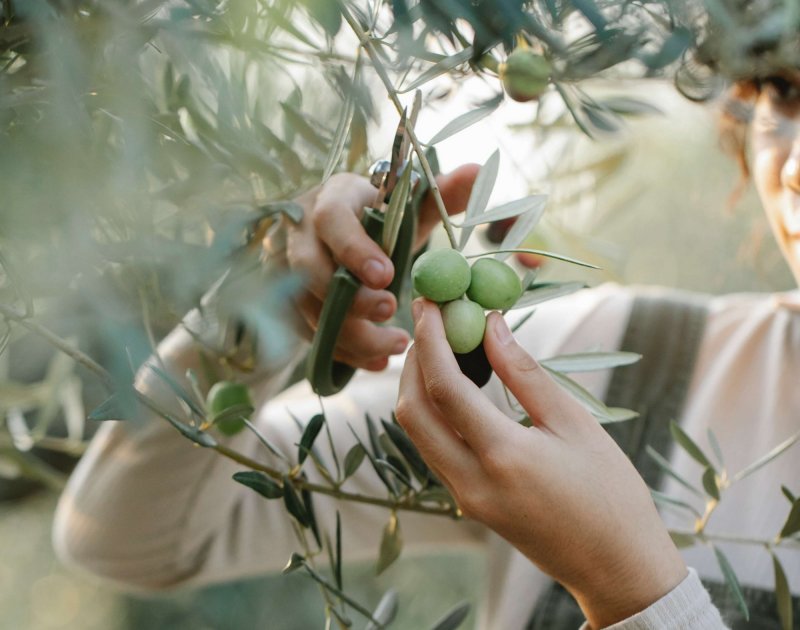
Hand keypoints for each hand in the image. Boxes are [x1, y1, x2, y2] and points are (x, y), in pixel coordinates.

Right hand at [276, 165, 477, 371]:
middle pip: (308, 270)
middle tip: (390, 311)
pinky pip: (309, 334)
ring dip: (350, 334)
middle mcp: (301, 233)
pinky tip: (377, 362)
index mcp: (333, 199)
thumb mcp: (410, 204)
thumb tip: (478, 171)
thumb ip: (443, 192)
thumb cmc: (381, 217)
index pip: (330, 220)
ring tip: (395, 345)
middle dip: (349, 298)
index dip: (354, 249)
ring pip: (307, 308)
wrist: (347, 232)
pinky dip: (344, 352)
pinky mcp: (291, 303)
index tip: (387, 276)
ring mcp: (289, 271)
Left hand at [396, 300, 686, 628]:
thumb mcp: (574, 425)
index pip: (444, 388)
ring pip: (418, 433)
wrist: (616, 569)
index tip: (430, 303)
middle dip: (413, 361)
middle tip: (429, 322)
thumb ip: (525, 374)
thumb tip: (491, 327)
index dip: (430, 340)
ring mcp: (465, 497)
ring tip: (440, 345)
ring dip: (418, 386)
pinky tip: (454, 386)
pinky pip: (434, 450)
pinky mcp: (469, 504)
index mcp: (502, 456)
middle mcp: (471, 481)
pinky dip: (433, 413)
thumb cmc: (610, 493)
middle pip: (412, 411)